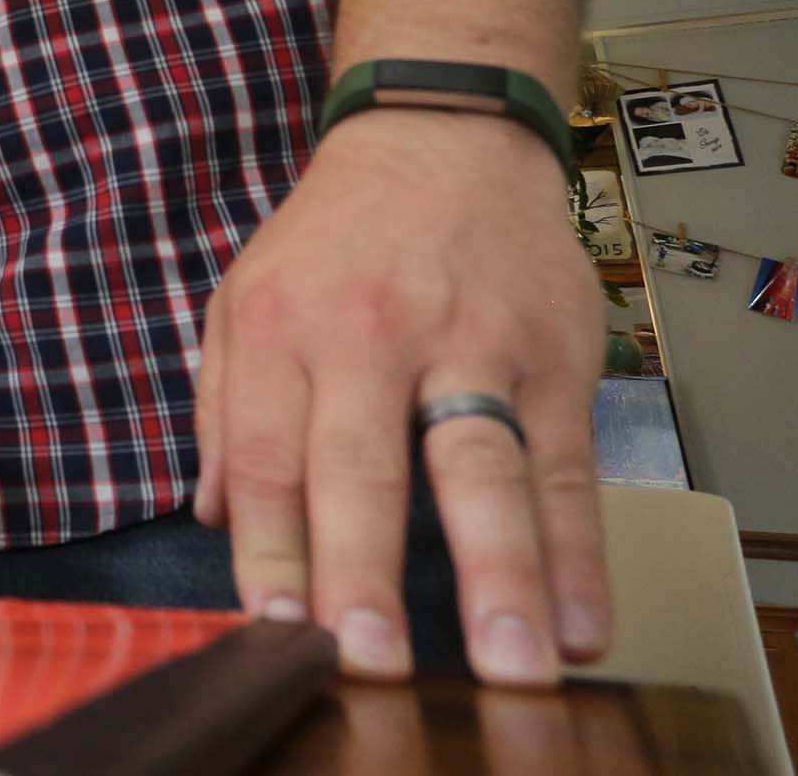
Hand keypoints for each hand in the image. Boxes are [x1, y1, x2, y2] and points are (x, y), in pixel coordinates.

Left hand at [195, 111, 609, 685]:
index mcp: (282, 330)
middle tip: (370, 663)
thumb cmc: (335, 237)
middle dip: (366, 574)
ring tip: (509, 663)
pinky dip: (581, 551)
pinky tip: (584, 621)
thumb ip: (226, 410)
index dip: (269, 554)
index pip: (267, 461)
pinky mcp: (555, 357)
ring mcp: (471, 347)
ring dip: (499, 576)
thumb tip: (213, 519)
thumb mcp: (243, 298)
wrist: (441, 134)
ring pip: (484, 471)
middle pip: (364, 469)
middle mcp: (371, 339)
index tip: (276, 636)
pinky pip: (568, 466)